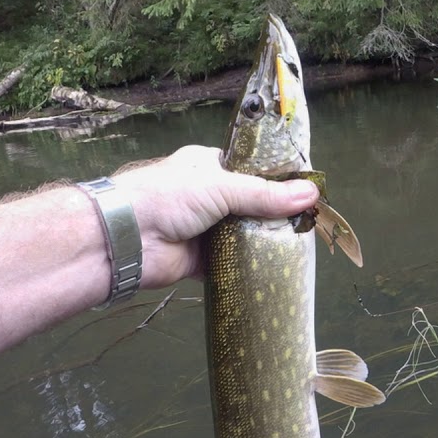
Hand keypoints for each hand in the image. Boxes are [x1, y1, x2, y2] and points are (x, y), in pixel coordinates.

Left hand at [109, 145, 319, 288]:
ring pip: (244, 235)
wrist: (126, 239)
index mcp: (210, 167)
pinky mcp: (202, 261)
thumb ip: (264, 194)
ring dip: (264, 242)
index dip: (279, 181)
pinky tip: (275, 270)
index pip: (252, 171)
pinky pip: (232, 264)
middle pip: (252, 205)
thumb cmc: (168, 197)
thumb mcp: (221, 187)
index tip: (307, 193)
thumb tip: (311, 195)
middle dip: (275, 215)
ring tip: (300, 248)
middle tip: (308, 225)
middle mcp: (209, 196)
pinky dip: (249, 267)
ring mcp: (205, 230)